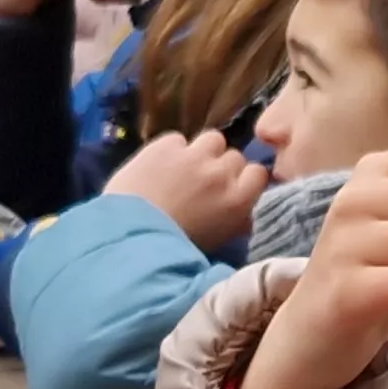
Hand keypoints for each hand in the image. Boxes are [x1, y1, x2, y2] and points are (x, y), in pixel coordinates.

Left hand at [101, 131, 267, 252]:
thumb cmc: (175, 249)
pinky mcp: (164, 145)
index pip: (258, 173)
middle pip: (234, 156)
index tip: (232, 188)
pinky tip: (159, 165)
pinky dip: (171, 150)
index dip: (245, 178)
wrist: (129, 237)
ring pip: (212, 139)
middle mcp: (220, 173)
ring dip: (203, 151)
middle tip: (204, 183)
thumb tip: (245, 213)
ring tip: (186, 167)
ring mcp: (192, 156)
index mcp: (237, 200)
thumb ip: (237, 221)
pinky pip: (177, 139)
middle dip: (222, 166)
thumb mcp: (217, 241)